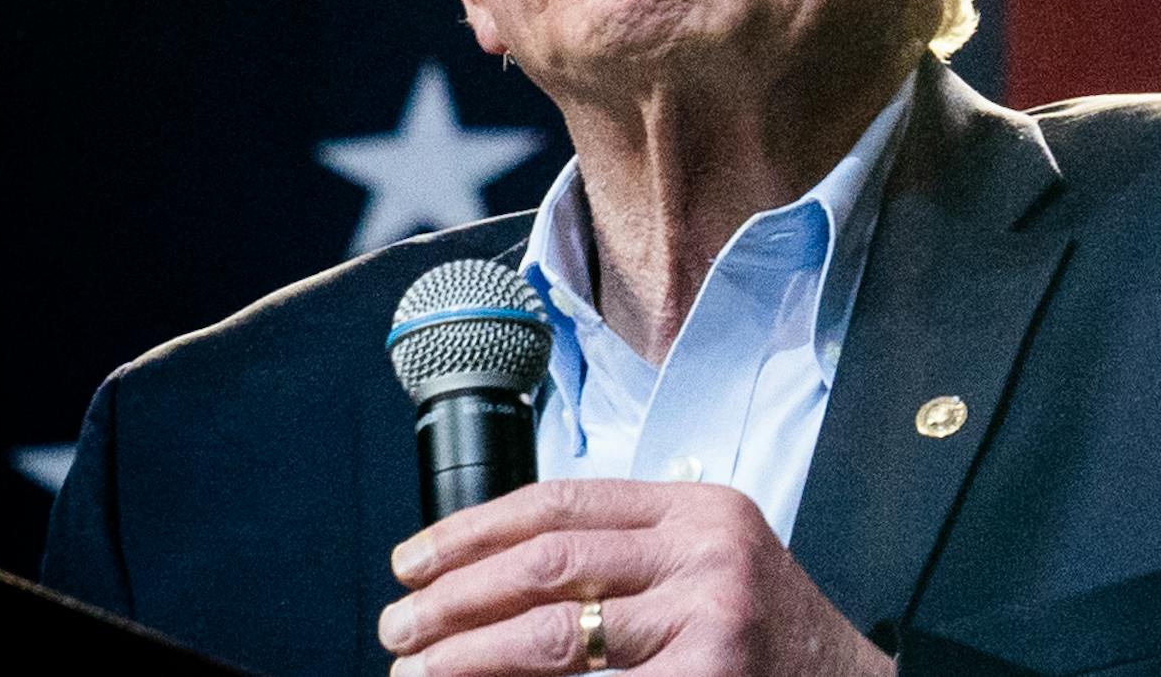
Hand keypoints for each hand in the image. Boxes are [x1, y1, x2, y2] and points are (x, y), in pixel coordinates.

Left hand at [379, 478, 894, 676]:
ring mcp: (710, 623)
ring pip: (554, 637)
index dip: (471, 530)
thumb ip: (624, 552)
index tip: (412, 560)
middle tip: (397, 626)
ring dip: (468, 658)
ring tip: (416, 671)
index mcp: (696, 509)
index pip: (559, 500)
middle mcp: (705, 555)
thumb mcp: (708, 563)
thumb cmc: (763, 640)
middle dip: (454, 598)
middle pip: (545, 564)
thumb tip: (489, 572)